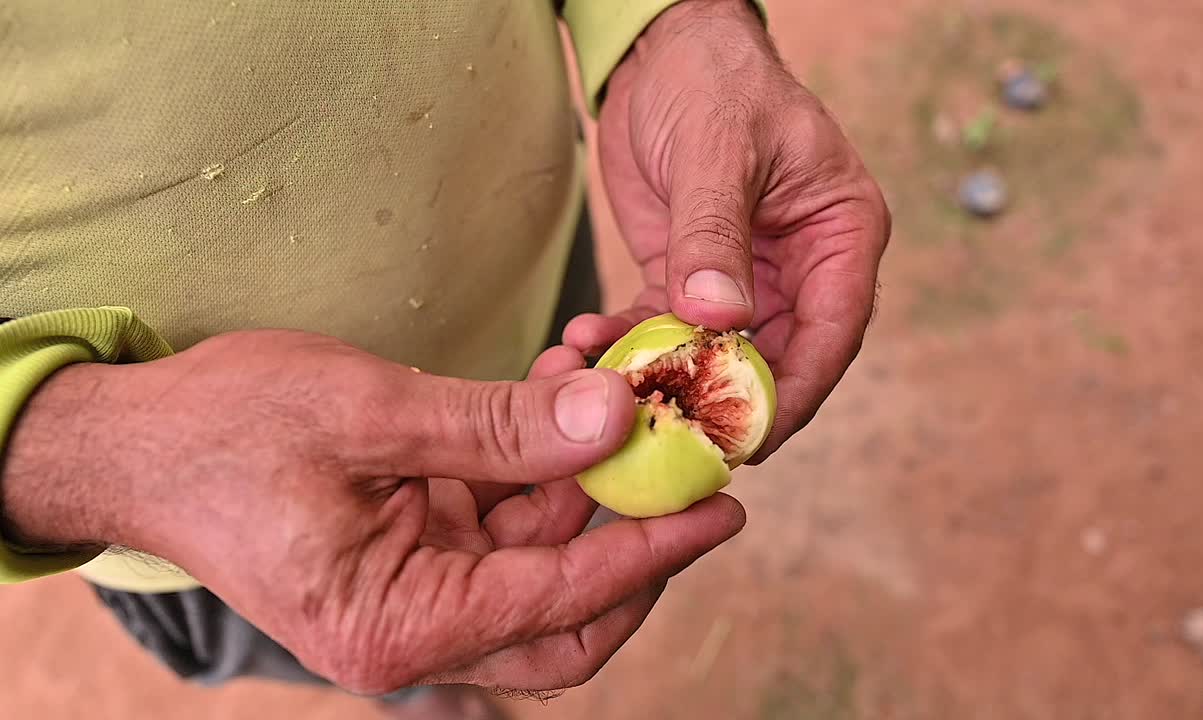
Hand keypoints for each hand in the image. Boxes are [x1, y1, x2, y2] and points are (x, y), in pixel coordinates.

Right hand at [1, 331, 745, 692]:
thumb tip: (613, 419)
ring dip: (588, 485)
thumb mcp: (367, 413)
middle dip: (637, 549)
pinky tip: (566, 396)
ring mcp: (418, 593)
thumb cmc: (225, 431)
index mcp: (397, 627)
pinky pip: (505, 524)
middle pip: (567, 619)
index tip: (721, 509)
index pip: (558, 604)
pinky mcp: (417, 553)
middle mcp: (415, 629)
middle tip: (700, 481)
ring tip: (625, 396)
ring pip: (543, 562)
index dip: (648, 554)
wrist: (138, 440)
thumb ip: (497, 426)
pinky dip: (542, 469)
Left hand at [567, 0, 891, 460]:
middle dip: (724, 399)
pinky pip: (666, 330)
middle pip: (776, 359)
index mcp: (839, 235)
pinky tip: (589, 350)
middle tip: (671, 434)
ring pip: (717, 355)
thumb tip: (718, 316)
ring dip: (668, 378)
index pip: (832, 333)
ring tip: (611, 391)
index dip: (796, 392)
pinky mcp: (690, 279)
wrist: (659, 50)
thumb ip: (715, 233)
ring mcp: (745, 279)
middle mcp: (800, 268)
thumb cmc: (714, 77)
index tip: (750, 436)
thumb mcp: (718, 148)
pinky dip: (632, 346)